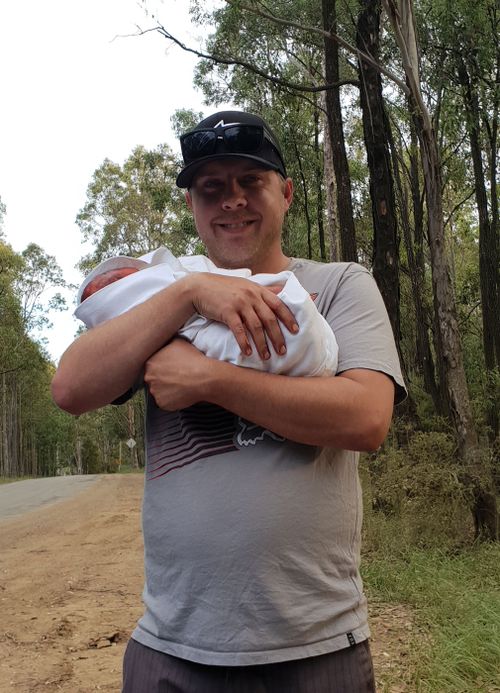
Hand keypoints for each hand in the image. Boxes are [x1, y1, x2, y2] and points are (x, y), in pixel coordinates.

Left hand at [144, 338, 211, 410]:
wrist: (203, 377)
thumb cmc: (193, 359)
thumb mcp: (178, 342)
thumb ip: (166, 343)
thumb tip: (166, 341)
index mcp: (150, 362)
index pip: (151, 366)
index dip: (161, 367)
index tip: (170, 368)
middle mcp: (149, 378)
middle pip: (153, 379)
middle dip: (162, 378)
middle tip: (176, 377)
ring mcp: (155, 392)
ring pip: (158, 391)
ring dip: (166, 389)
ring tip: (180, 385)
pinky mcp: (162, 404)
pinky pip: (165, 402)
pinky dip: (171, 399)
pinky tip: (181, 393)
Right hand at [183, 273, 298, 360]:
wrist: (199, 287)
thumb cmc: (224, 287)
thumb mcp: (246, 284)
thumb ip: (264, 289)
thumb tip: (283, 290)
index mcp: (258, 290)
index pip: (278, 304)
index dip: (288, 318)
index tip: (296, 331)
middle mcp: (251, 296)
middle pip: (269, 319)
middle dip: (277, 337)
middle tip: (283, 351)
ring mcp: (239, 303)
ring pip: (256, 327)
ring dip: (262, 344)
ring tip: (266, 357)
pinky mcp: (227, 312)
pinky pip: (239, 330)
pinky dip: (244, 343)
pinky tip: (248, 353)